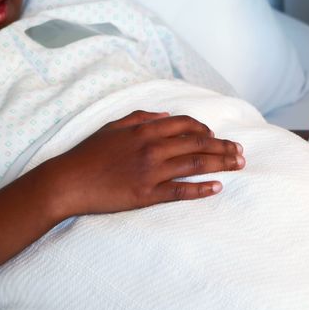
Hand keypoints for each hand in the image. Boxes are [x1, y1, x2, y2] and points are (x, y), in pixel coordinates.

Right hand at [51, 110, 244, 214]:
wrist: (67, 182)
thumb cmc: (88, 154)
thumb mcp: (113, 127)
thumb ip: (140, 117)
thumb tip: (165, 115)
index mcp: (145, 129)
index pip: (186, 125)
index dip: (206, 130)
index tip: (216, 136)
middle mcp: (152, 147)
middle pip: (198, 144)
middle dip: (223, 147)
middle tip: (241, 152)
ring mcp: (150, 171)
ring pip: (195, 165)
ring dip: (221, 164)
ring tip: (238, 165)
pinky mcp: (146, 194)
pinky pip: (180, 191)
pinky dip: (201, 189)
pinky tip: (217, 188)